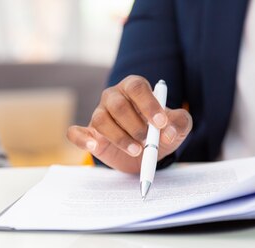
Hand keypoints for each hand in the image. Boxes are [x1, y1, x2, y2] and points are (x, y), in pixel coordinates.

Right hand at [67, 75, 192, 172]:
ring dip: (120, 138)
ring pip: (101, 120)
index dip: (148, 104)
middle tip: (148, 142)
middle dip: (135, 126)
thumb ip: (178, 123)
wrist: (145, 153)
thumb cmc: (159, 132)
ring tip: (136, 150)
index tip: (160, 124)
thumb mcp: (176, 127)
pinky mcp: (88, 134)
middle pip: (118, 105)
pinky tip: (95, 146)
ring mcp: (98, 115)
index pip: (137, 88)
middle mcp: (113, 97)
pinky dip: (83, 140)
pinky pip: (76, 133)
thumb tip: (167, 131)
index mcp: (134, 88)